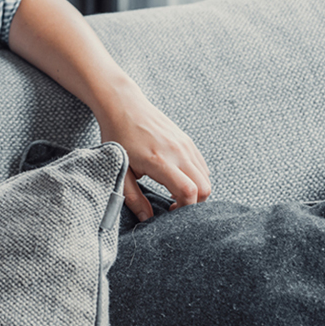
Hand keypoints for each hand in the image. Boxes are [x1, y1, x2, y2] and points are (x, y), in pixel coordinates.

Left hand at [93, 81, 210, 220]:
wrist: (123, 105)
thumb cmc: (118, 137)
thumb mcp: (120, 170)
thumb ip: (133, 198)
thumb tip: (147, 219)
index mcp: (160, 161)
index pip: (189, 192)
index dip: (184, 209)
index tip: (170, 212)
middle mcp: (178, 152)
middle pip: (204, 188)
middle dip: (194, 203)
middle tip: (174, 205)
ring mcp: (185, 144)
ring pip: (206, 177)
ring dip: (196, 190)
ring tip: (175, 192)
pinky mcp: (186, 140)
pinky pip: (202, 165)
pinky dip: (197, 177)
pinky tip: (178, 178)